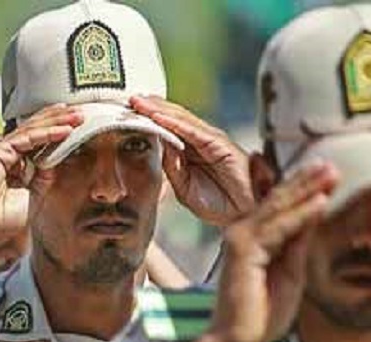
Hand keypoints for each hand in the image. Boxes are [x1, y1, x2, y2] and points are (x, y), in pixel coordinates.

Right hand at [0, 104, 82, 251]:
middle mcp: (7, 155)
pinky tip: (64, 131)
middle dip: (60, 121)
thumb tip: (56, 162)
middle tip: (82, 114)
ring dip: (57, 122)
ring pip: (33, 130)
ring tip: (78, 117)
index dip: (58, 134)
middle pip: (37, 131)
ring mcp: (2, 151)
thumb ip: (43, 178)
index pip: (39, 144)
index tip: (78, 130)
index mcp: (14, 166)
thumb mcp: (33, 196)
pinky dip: (47, 133)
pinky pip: (27, 138)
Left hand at [130, 96, 252, 226]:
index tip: (126, 112)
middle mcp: (200, 140)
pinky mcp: (219, 144)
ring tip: (138, 101)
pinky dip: (173, 122)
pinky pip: (192, 130)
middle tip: (127, 98)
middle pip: (171, 118)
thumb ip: (172, 168)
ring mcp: (210, 140)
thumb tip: (158, 148)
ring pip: (179, 119)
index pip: (166, 129)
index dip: (146, 119)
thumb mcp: (184, 188)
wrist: (244, 214)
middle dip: (149, 107)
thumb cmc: (218, 203)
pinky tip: (157, 116)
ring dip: (157, 109)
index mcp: (191, 150)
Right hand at [209, 161, 337, 341]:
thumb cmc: (262, 313)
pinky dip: (300, 215)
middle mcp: (242, 233)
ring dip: (305, 189)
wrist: (240, 340)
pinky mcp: (243, 251)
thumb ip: (299, 244)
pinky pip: (278, 228)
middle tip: (331, 164)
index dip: (304, 188)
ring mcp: (240, 240)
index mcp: (253, 238)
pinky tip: (320, 202)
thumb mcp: (291, 272)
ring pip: (278, 208)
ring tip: (330, 173)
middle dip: (306, 181)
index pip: (280, 206)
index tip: (330, 175)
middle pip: (278, 200)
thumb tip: (315, 214)